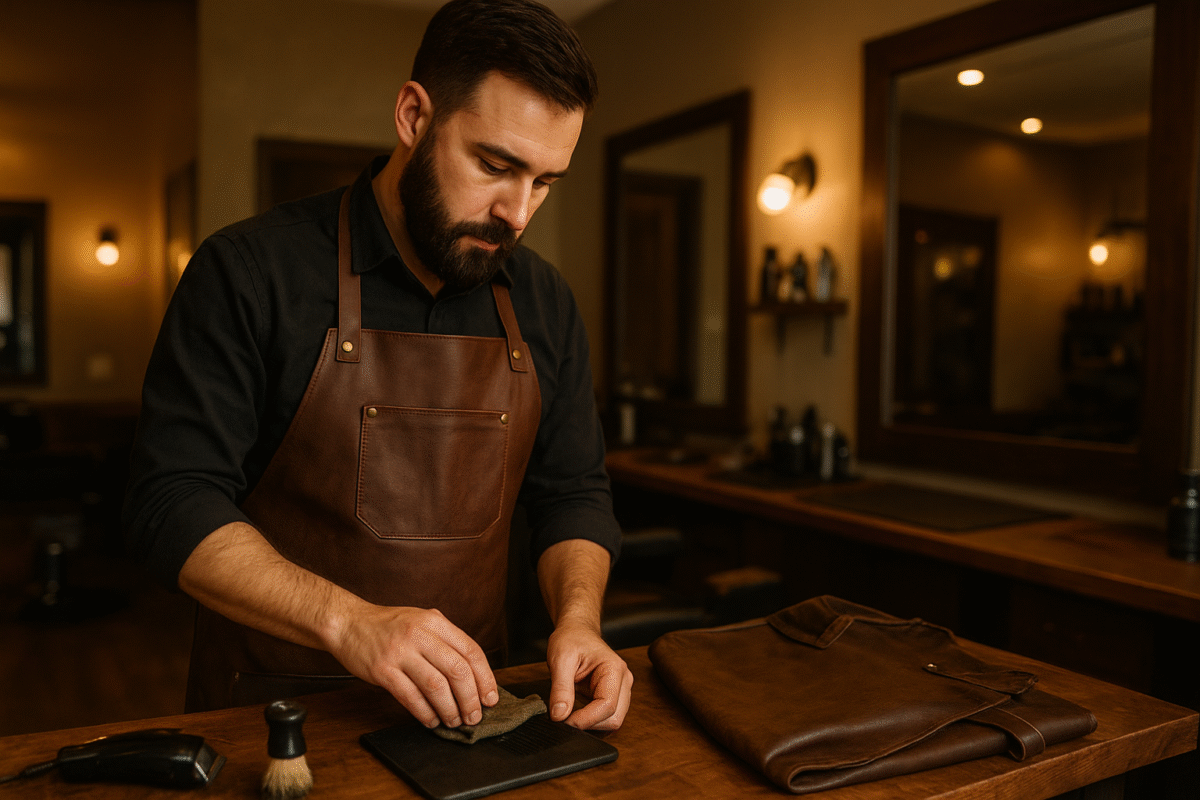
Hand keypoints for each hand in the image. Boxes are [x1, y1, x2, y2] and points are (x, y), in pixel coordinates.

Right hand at [329, 605, 498, 728]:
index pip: (471, 651)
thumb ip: (445, 640)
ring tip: (454, 721)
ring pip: (436, 687)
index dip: (485, 677)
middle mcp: (419, 634)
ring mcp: (400, 652)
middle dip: (471, 699)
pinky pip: (410, 697)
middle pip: (457, 671)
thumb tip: (473, 675)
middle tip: (475, 716)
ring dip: (450, 709)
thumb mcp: (422, 621)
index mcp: (434, 621)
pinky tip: (431, 720)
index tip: (490, 697)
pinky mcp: (382, 670)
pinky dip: (425, 713)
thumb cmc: (388, 626)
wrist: (348, 623)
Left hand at [545, 622, 632, 729]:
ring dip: (590, 724)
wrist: (577, 631)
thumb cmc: (572, 639)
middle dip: (588, 724)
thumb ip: (560, 688)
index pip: (607, 706)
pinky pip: (606, 718)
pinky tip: (576, 712)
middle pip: (614, 718)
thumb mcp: (560, 659)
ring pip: (612, 721)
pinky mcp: (613, 696)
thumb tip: (559, 715)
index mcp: (614, 669)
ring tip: (569, 713)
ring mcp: (620, 690)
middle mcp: (623, 681)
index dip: (585, 719)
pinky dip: (591, 721)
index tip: (563, 721)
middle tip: (563, 719)